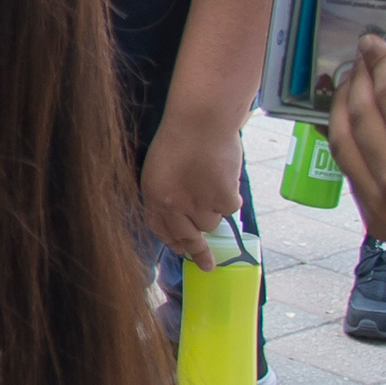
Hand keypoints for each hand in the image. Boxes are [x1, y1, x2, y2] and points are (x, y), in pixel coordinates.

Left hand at [138, 103, 244, 258]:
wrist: (201, 121)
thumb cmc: (179, 136)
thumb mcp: (158, 167)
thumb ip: (165, 193)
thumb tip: (180, 216)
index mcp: (154, 198)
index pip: (161, 230)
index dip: (173, 242)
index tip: (181, 251)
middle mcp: (175, 208)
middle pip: (188, 237)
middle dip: (197, 251)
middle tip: (208, 263)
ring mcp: (200, 206)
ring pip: (210, 223)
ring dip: (213, 211)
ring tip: (213, 183)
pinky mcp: (224, 200)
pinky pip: (230, 209)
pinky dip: (230, 197)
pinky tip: (225, 177)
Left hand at [329, 32, 385, 292]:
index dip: (380, 61)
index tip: (374, 40)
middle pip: (360, 114)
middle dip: (358, 79)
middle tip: (362, 58)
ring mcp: (382, 205)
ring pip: (342, 143)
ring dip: (342, 108)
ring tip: (352, 85)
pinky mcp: (376, 222)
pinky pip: (351, 172)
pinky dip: (350, 143)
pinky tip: (358, 123)